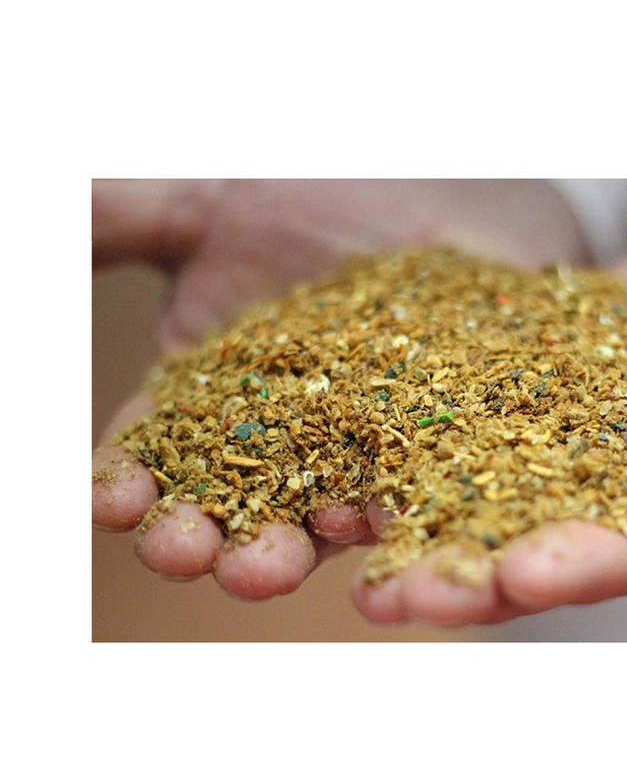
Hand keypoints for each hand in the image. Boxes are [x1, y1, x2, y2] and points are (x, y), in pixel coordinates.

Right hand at [92, 179, 588, 598]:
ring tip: (260, 570)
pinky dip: (384, 523)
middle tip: (183, 551)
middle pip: (223, 505)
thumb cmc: (329, 197)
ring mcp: (352, 455)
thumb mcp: (209, 205)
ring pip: (307, 520)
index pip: (150, 452)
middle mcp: (275, 438)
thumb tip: (26, 218)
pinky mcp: (426, 458)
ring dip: (279, 552)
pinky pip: (406, 501)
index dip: (126, 482)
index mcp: (209, 391)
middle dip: (197, 534)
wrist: (446, 196)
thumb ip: (116, 220)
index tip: (113, 501)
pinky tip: (368, 532)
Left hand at [350, 211, 626, 624]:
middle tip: (394, 599)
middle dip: (473, 572)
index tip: (518, 578)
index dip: (586, 565)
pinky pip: (476, 425)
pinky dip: (415, 442)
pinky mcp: (542, 405)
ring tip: (339, 542)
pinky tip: (348, 456)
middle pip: (551, 545)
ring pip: (494, 497)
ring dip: (419, 523)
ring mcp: (584, 456)